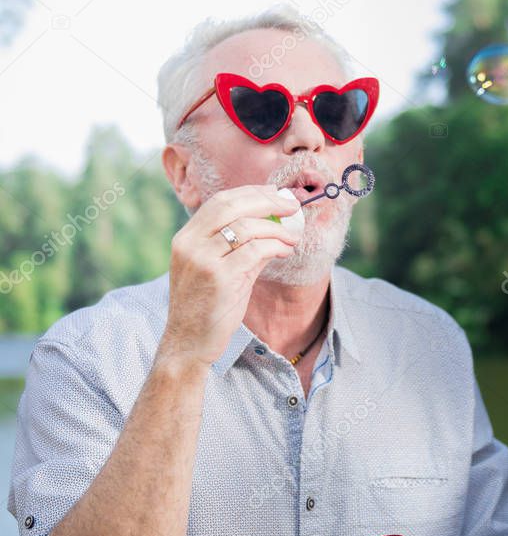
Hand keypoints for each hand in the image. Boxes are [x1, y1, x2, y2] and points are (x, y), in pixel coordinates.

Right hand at [160, 184, 299, 366]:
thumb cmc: (206, 307)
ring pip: (246, 227)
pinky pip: (255, 251)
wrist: (188, 343)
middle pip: (231, 205)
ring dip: (276, 228)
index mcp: (186, 238)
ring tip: (292, 237)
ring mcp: (202, 259)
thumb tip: (274, 227)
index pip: (220, 201)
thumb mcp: (219, 270)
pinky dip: (275, 247)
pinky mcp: (219, 277)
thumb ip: (241, 247)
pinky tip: (286, 252)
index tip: (276, 193)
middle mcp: (190, 243)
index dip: (252, 193)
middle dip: (267, 201)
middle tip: (292, 206)